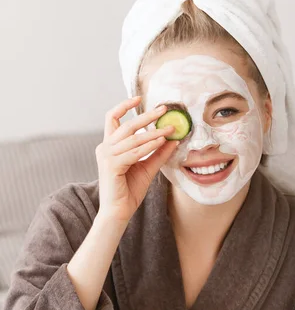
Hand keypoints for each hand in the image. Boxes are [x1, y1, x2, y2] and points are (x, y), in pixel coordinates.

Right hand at [95, 96, 177, 220]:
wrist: (120, 211)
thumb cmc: (130, 189)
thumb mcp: (148, 166)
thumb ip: (159, 152)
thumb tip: (174, 139)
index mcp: (110, 145)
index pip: (112, 118)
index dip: (124, 106)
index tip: (139, 98)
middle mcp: (105, 148)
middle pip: (125, 124)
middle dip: (146, 116)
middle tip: (164, 109)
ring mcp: (106, 156)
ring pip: (132, 138)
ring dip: (154, 132)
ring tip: (171, 128)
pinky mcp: (111, 166)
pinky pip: (134, 152)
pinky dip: (149, 145)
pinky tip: (161, 142)